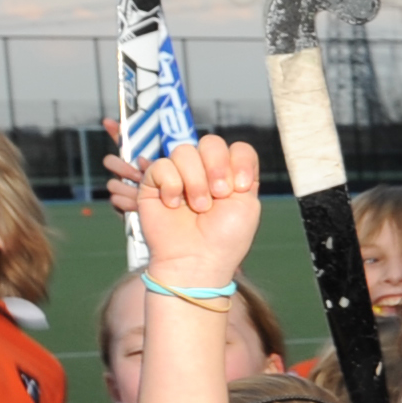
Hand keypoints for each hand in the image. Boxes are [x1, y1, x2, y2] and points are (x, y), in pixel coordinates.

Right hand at [130, 136, 262, 294]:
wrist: (196, 260)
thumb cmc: (224, 239)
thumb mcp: (248, 205)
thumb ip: (244, 172)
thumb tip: (229, 154)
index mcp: (230, 176)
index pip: (237, 148)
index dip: (239, 161)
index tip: (240, 187)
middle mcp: (205, 172)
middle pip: (211, 143)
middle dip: (217, 168)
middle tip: (219, 195)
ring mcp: (179, 175)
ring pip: (184, 151)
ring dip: (195, 181)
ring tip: (197, 207)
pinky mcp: (154, 182)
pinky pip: (161, 165)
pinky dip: (171, 186)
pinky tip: (173, 205)